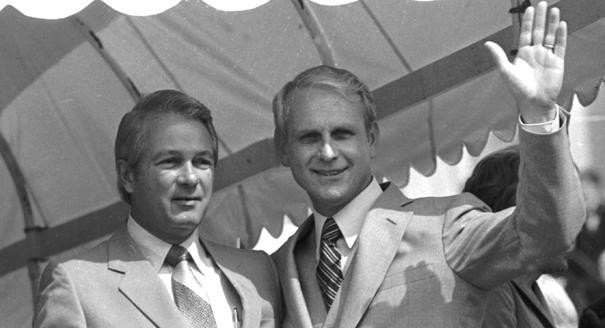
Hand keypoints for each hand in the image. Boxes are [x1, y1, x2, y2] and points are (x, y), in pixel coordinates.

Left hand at [485, 1, 565, 122]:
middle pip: (539, 31)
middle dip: (540, 17)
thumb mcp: (506, 71)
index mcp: (522, 54)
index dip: (528, 21)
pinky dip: (561, 35)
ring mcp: (547, 56)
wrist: (533, 102)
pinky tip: (562, 25)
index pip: (526, 33)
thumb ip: (498, 56)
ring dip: (552, 23)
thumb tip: (487, 43)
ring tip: (554, 10)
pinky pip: (560, 46)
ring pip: (550, 36)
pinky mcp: (557, 62)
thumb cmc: (518, 89)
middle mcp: (535, 53)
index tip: (529, 9)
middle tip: (542, 3)